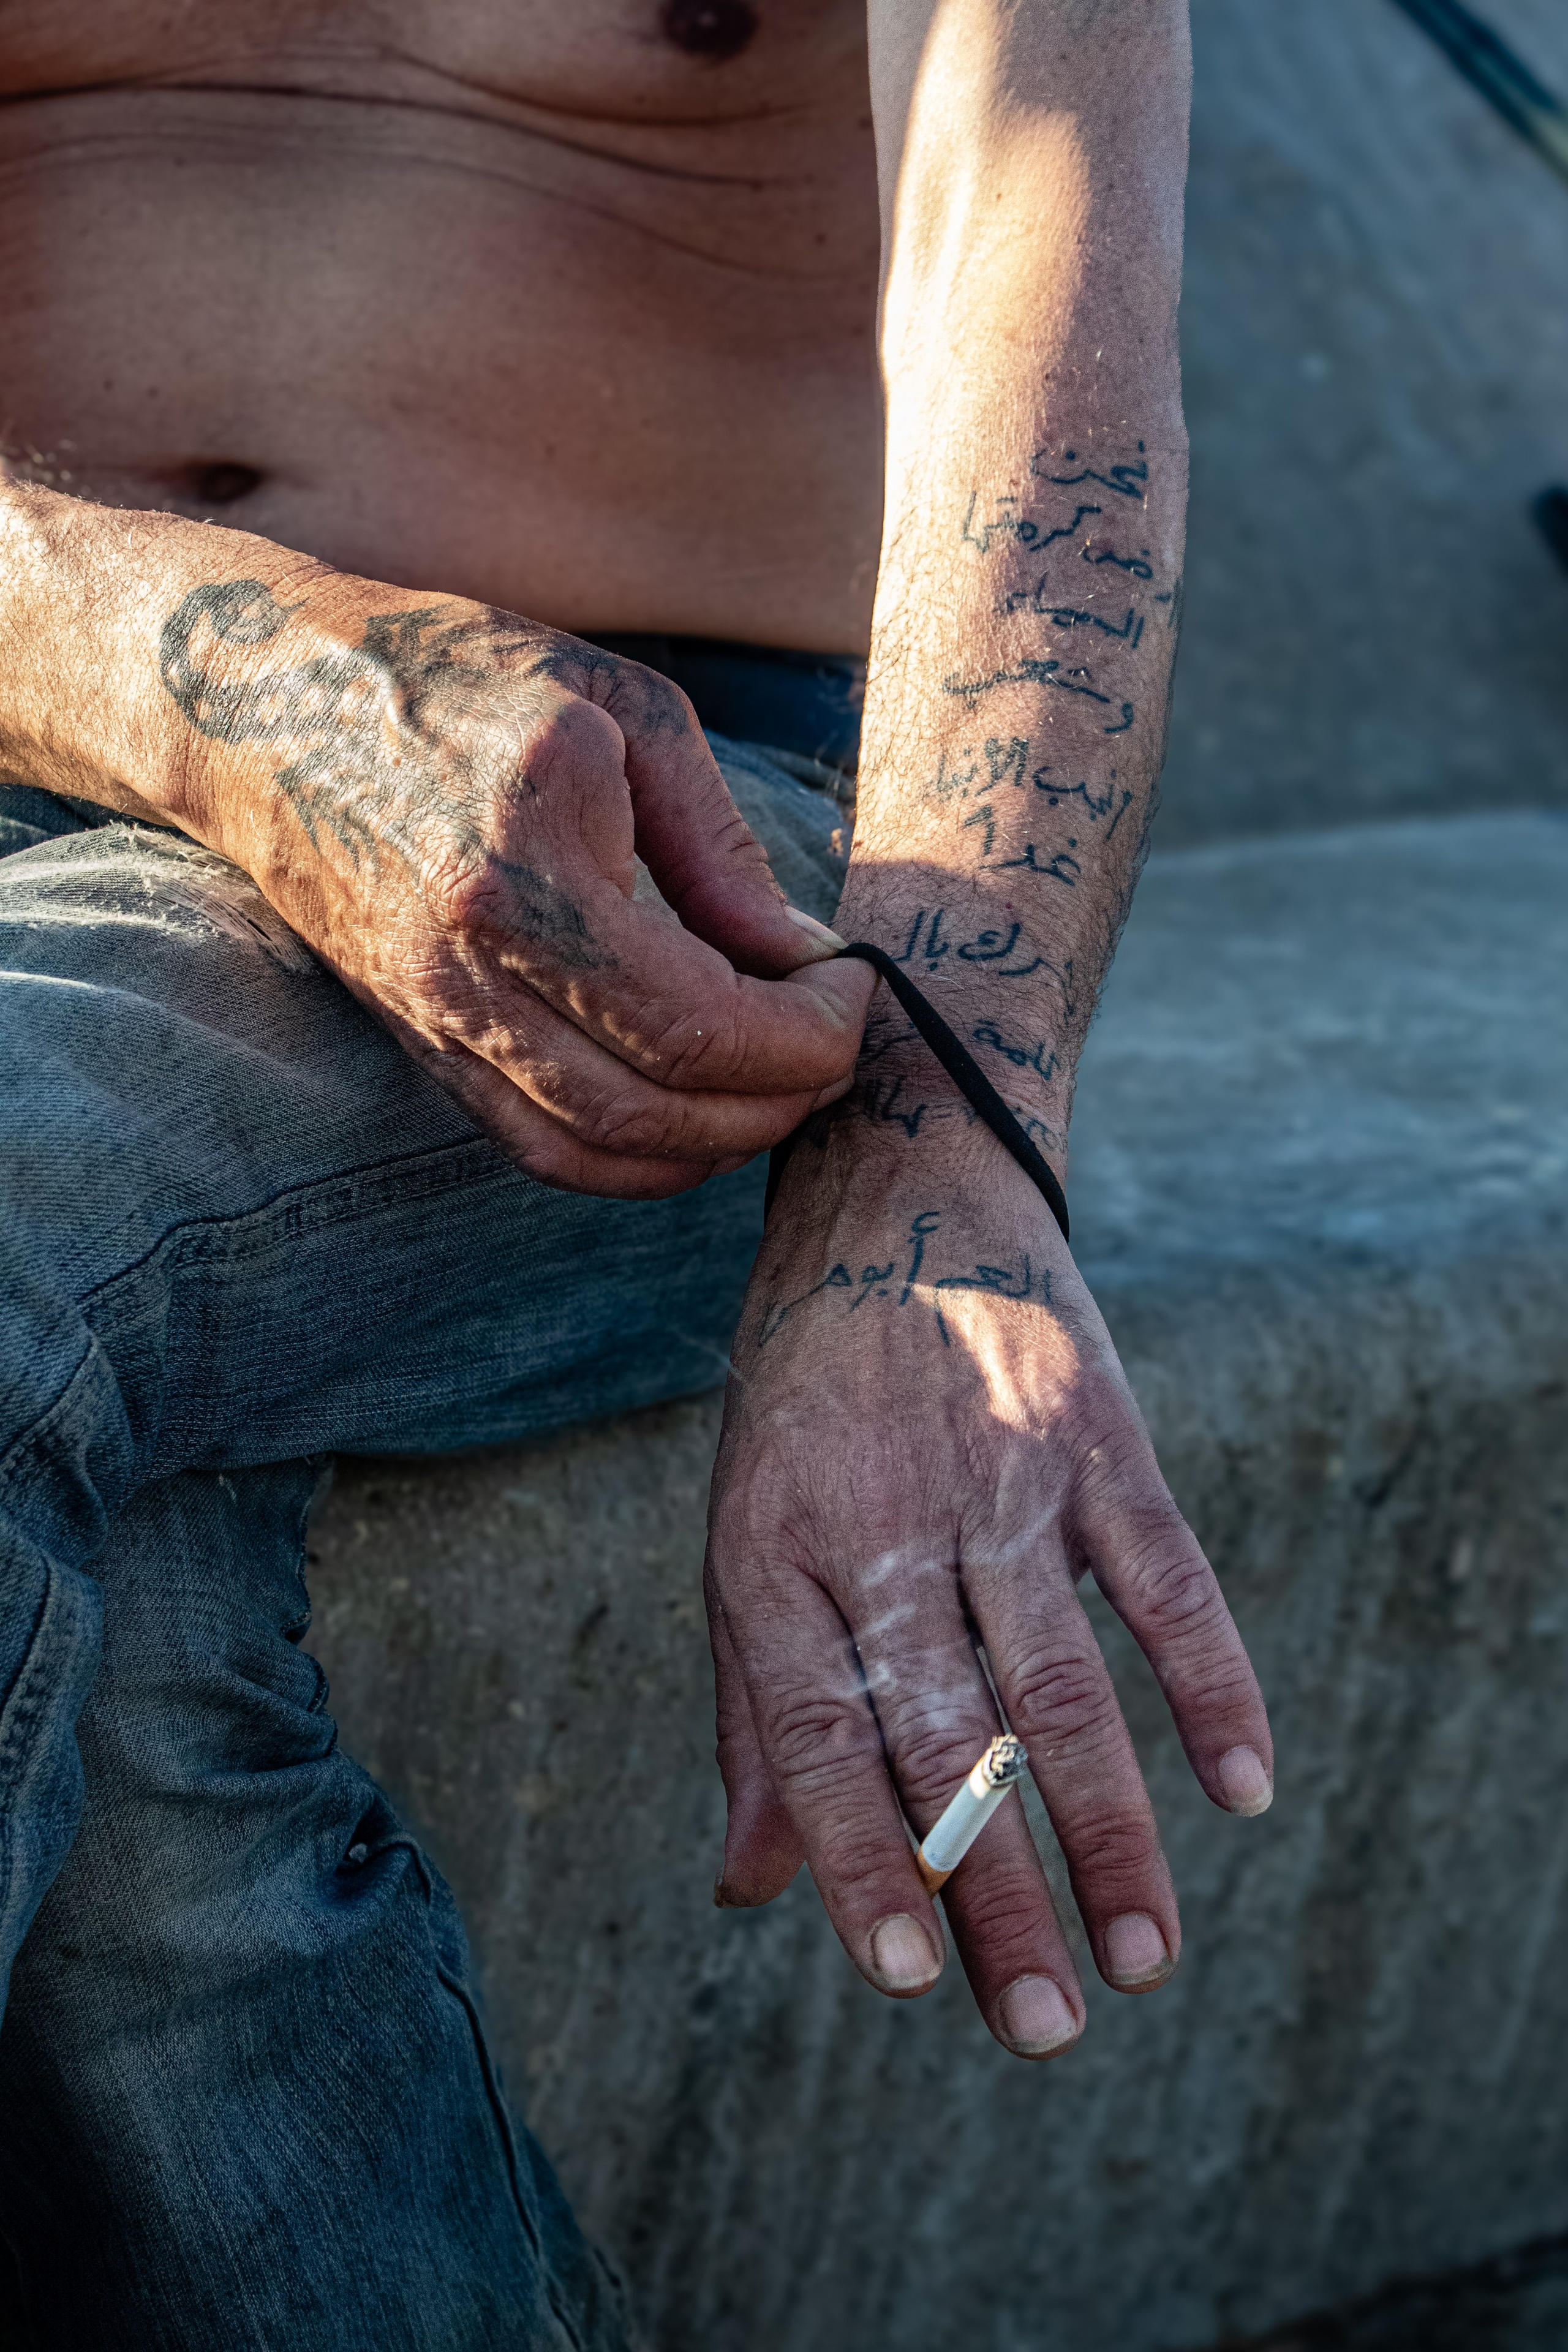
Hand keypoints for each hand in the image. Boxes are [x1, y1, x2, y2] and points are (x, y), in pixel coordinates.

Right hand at [157, 570, 872, 1196]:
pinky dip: (634, 1160)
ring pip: (597, 1150)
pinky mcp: (420, 1045)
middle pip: (653, 1107)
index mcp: (525, 869)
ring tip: (780, 1086)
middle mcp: (467, 964)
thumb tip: (806, 957)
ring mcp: (433, 1019)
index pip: (696, 1023)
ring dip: (714, 1144)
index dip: (805, 1034)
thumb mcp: (622, 713)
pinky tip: (695, 1117)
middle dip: (776, 1100)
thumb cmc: (458, 679)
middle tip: (836, 1046)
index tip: (852, 987)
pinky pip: (539, 1151)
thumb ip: (721, 849)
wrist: (264, 711)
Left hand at [704, 1115, 1271, 2057]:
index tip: (909, 1977)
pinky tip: (1243, 1787)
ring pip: (1066, 1680)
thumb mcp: (744, 1524)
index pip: (817, 1731)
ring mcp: (1003, 1471)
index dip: (861, 1857)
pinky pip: (1165, 1576)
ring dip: (1111, 1829)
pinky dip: (1211, 1679)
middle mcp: (887, 1515)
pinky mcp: (1100, 1433)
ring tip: (1140, 1962)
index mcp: (775, 1541)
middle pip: (951, 1731)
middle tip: (1041, 2028)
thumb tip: (751, 1886)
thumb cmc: (805, 1393)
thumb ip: (755, 1706)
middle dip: (1000, 1889)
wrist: (897, 1189)